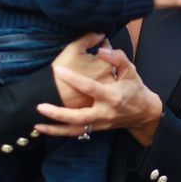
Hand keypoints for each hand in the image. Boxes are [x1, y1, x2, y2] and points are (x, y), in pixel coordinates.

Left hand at [37, 45, 163, 146]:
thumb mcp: (131, 70)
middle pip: (78, 117)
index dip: (73, 79)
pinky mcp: (96, 129)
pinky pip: (76, 133)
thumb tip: (102, 48)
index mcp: (112, 96)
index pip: (89, 88)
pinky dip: (60, 133)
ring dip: (55, 129)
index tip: (57, 70)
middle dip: (58, 113)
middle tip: (40, 106)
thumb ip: (117, 58)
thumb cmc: (134, 88)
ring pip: (74, 130)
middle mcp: (104, 112)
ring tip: (37, 124)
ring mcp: (99, 123)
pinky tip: (46, 129)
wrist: (143, 113)